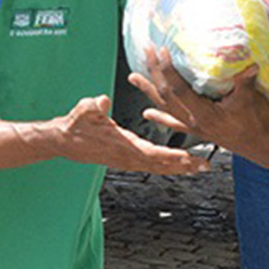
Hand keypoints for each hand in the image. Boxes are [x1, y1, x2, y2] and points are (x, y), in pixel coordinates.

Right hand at [42, 94, 205, 175]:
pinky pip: (151, 164)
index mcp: (122, 146)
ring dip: (179, 168)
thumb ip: (93, 106)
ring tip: (199, 167)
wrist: (63, 140)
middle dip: (184, 166)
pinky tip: (178, 164)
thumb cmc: (74, 125)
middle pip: (161, 165)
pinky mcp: (126, 158)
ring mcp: (127, 160)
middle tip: (206, 166)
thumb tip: (102, 100)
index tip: (189, 157)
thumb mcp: (82, 111)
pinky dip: (167, 165)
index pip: (151, 154)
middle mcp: (127, 157)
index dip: (171, 157)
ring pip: (158, 167)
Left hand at [134, 48, 268, 164]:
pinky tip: (148, 113)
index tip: (162, 51)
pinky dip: (160, 117)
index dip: (168, 70)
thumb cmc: (258, 123)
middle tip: (146, 52)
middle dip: (154, 73)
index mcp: (204, 113)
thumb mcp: (251, 99)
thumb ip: (245, 81)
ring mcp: (195, 126)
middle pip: (166, 95)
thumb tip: (246, 61)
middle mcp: (194, 121)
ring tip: (133, 77)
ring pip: (165, 107)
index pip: (178, 89)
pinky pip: (174, 123)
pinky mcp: (199, 130)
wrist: (265, 146)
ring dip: (149, 91)